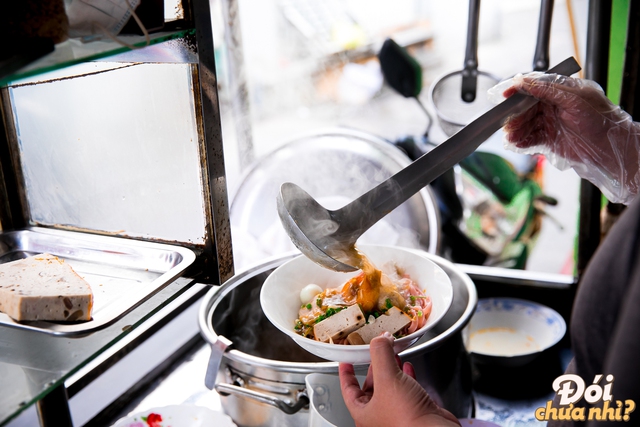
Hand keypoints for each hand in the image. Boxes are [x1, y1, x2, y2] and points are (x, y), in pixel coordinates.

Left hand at [338, 332, 459, 426]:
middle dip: (373, 367)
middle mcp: (378, 416)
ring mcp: (397, 414)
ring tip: (391, 355)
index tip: (346, 361)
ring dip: (390, 369)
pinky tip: (408, 367)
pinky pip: (406, 390)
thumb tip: (379, 340)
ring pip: (389, 387)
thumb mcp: (387, 378)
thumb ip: (381, 355)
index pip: (348, 390)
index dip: (346, 374)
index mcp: (363, 413)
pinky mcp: (414, 411)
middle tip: (373, 353)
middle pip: (370, 386)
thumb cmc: (407, 419)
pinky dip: (406, 376)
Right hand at [500, 72, 639, 203]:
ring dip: (516, 130)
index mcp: (561, 91)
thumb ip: (549, 90)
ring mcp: (550, 123)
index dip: (518, 91)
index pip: (534, 87)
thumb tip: (525, 82)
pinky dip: (522, 141)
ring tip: (512, 137)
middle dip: (515, 115)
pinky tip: (518, 143)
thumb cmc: (601, 121)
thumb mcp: (575, 100)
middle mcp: (553, 106)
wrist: (611, 150)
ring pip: (526, 124)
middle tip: (508, 123)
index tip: (505, 96)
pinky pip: (530, 139)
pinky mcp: (548, 139)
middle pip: (526, 108)